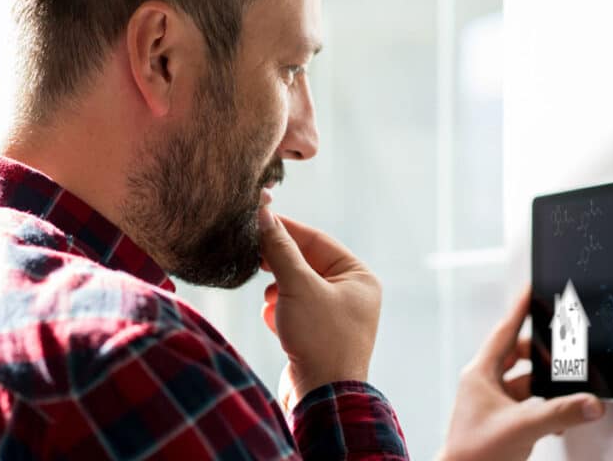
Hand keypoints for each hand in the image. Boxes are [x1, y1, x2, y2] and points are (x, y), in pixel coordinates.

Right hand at [258, 209, 380, 410]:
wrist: (322, 398)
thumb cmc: (319, 339)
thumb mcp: (297, 287)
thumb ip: (279, 250)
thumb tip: (264, 215)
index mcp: (359, 277)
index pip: (317, 240)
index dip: (286, 229)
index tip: (258, 217)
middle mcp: (352, 294)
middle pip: (307, 263)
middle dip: (280, 264)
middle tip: (253, 254)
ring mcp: (336, 316)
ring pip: (297, 287)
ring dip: (278, 291)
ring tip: (272, 301)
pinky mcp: (318, 335)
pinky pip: (295, 310)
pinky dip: (280, 311)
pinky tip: (274, 321)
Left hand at [438, 286, 605, 460]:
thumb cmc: (473, 453)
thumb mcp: (522, 427)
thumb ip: (559, 413)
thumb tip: (590, 402)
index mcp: (480, 374)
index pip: (504, 332)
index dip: (519, 310)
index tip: (531, 290)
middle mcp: (484, 383)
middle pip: (519, 354)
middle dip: (543, 354)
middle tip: (564, 353)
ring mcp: (492, 402)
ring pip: (526, 380)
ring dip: (547, 385)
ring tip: (567, 388)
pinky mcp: (502, 419)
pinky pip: (528, 403)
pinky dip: (545, 406)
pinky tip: (560, 418)